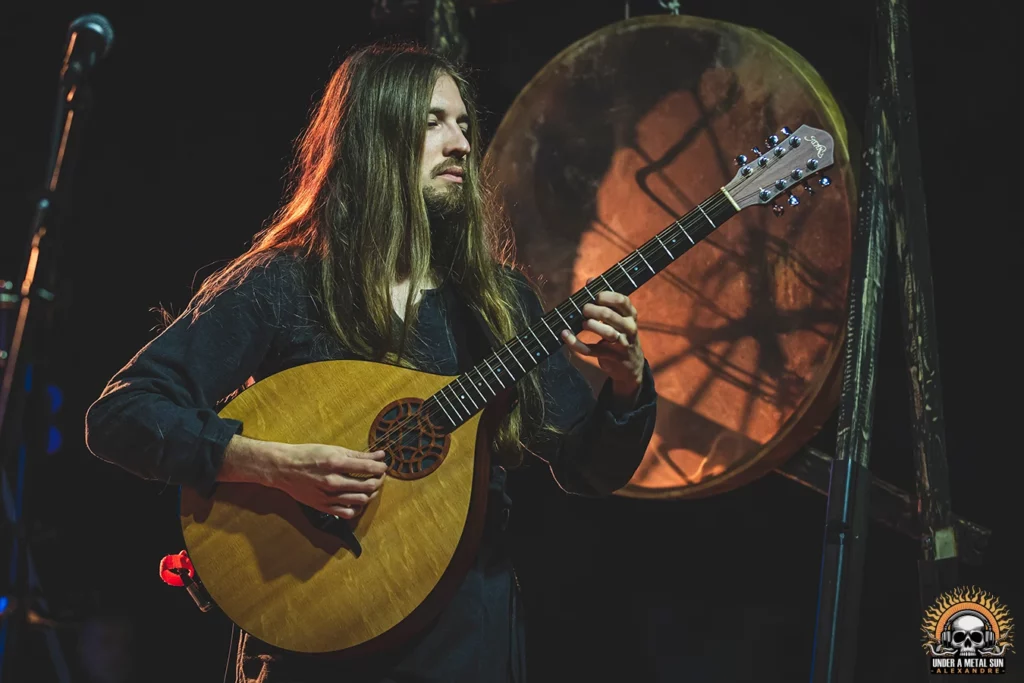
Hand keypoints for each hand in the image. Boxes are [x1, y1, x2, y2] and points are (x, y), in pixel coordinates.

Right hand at [268, 443, 387, 518]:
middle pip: (368, 486)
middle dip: (379, 480)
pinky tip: (357, 499)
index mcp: (336, 463)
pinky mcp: (323, 506)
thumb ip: (358, 455)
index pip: (368, 468)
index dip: (381, 468)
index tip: (384, 466)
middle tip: (379, 476)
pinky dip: (357, 507)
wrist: (284, 468)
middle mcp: (333, 481)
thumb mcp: (333, 449)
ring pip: (361, 500)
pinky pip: (348, 513)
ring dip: (371, 494)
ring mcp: (328, 496)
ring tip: (370, 487)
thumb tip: (380, 456)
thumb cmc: (308, 455)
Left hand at [560, 282, 644, 406]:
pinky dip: (576, 343)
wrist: (630, 365)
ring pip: (606, 333)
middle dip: (593, 310)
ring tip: (583, 323)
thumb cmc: (620, 334)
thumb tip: (590, 280)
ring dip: (590, 326)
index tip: (594, 295)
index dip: (606, 295)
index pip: (622, 300)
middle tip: (583, 309)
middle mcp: (629, 328)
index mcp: (631, 315)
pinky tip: (565, 335)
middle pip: (610, 316)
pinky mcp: (611, 357)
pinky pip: (592, 350)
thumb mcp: (618, 317)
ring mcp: (622, 344)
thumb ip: (605, 299)